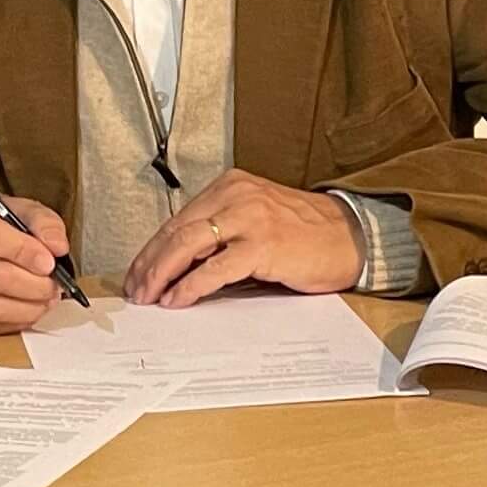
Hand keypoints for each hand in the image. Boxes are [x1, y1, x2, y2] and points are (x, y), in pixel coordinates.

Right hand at [0, 195, 72, 333]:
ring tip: (44, 301)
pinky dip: (12, 322)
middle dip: (33, 286)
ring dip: (26, 308)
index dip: (22, 252)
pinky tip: (26, 311)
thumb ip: (43, 223)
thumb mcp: (18, 210)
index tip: (48, 263)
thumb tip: (57, 247)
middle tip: (54, 287)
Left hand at [125, 172, 362, 308]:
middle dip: (150, 263)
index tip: (138, 272)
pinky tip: (178, 299)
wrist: (349, 237)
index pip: (178, 219)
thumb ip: (221, 234)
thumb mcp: (256, 220)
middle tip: (136, 289)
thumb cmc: (304, 234)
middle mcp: (236, 195)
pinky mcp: (262, 245)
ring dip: (162, 274)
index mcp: (230, 186)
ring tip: (150, 296)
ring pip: (188, 245)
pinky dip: (190, 285)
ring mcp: (249, 218)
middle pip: (176, 230)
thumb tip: (180, 264)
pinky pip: (215, 268)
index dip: (152, 249)